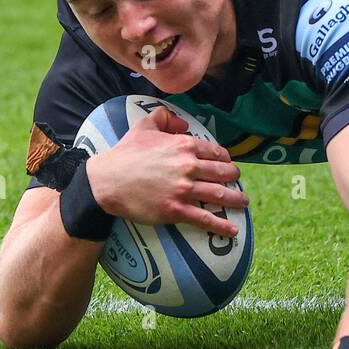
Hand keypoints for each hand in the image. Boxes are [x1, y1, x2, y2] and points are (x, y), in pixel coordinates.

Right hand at [85, 106, 246, 237]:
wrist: (106, 181)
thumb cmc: (125, 154)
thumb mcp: (144, 126)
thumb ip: (165, 117)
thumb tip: (184, 122)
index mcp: (184, 145)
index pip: (215, 152)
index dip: (225, 159)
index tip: (228, 164)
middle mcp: (188, 166)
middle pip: (223, 172)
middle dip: (234, 177)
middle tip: (237, 180)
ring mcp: (183, 189)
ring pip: (219, 194)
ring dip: (235, 199)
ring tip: (243, 201)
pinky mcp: (176, 210)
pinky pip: (205, 218)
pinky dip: (222, 226)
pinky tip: (233, 231)